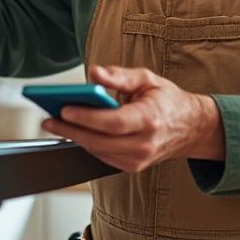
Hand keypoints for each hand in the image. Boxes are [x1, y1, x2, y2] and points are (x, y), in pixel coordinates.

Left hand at [43, 65, 224, 172]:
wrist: (191, 128)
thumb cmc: (168, 101)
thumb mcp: (147, 79)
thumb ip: (119, 76)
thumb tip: (94, 73)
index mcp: (150, 119)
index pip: (113, 122)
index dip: (87, 117)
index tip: (64, 108)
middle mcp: (145, 144)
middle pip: (100, 140)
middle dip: (71, 129)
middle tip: (49, 118)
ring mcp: (139, 159)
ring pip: (98, 151)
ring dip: (75, 137)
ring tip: (55, 123)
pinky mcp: (132, 166)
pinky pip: (103, 156)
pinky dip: (87, 144)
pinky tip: (74, 131)